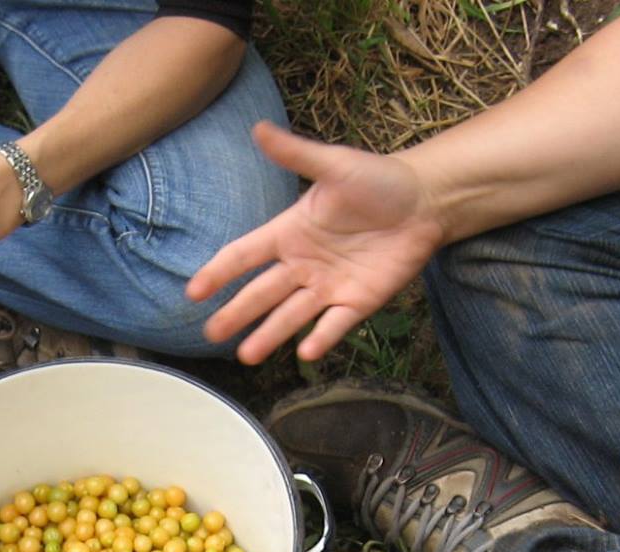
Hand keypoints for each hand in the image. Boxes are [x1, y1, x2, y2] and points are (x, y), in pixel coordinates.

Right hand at [187, 121, 445, 364]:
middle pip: (262, 293)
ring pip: (291, 315)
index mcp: (290, 232)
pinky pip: (335, 324)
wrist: (425, 202)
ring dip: (269, 334)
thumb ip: (296, 154)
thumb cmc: (379, 181)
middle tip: (211, 334)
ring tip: (247, 356)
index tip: (194, 292)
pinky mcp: (358, 301)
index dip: (218, 273)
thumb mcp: (335, 165)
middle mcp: (303, 264)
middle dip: (237, 313)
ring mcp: (329, 285)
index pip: (244, 256)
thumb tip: (258, 128)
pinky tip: (305, 352)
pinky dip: (321, 337)